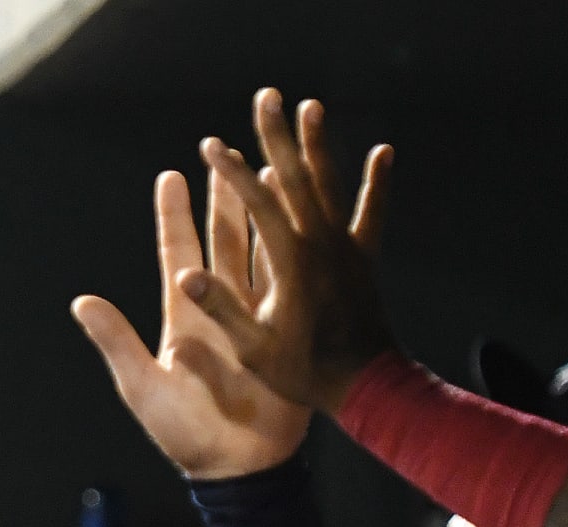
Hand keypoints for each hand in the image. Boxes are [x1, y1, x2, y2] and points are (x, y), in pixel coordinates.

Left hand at [73, 168, 310, 478]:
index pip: (176, 253)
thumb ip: (115, 341)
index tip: (172, 175)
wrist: (236, 468)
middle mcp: (220, 309)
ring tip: (274, 169)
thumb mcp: (143, 386)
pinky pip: (294, 286)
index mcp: (184, 316)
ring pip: (263, 253)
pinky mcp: (287, 336)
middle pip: (224, 240)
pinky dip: (300, 252)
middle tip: (227, 150)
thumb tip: (81, 301)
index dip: (173, 215)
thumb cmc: (185, 433)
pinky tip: (309, 221)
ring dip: (267, 213)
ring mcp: (257, 320)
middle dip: (225, 196)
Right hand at [182, 88, 396, 414]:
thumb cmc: (305, 373)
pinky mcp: (364, 258)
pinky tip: (383, 152)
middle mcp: (320, 245)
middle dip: (277, 137)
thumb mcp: (254, 351)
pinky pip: (371, 213)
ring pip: (330, 185)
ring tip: (310, 107)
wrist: (368, 386)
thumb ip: (222, 311)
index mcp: (291, 264)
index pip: (258, 205)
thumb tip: (185, 276)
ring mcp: (346, 249)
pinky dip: (376, 183)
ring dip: (319, 144)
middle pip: (296, 178)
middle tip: (266, 99)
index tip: (212, 146)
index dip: (233, 172)